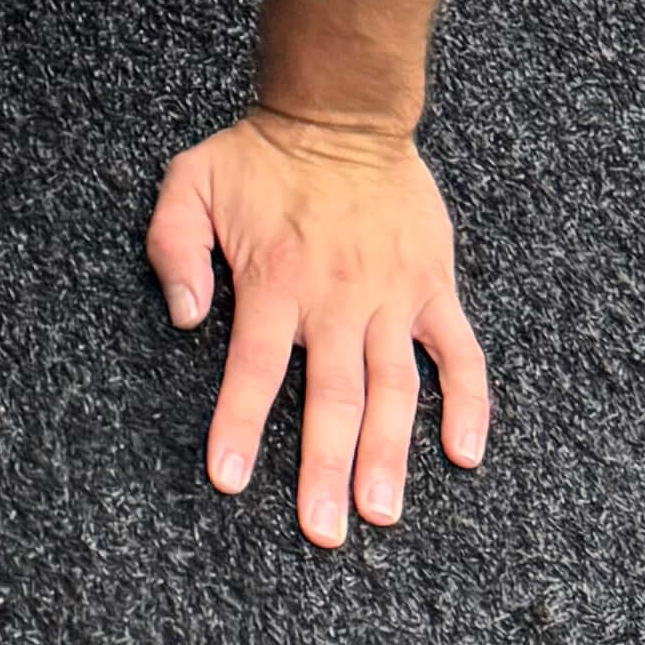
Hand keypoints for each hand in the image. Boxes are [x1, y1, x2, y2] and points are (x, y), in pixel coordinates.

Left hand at [145, 113, 489, 547]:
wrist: (342, 112)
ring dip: (391, 453)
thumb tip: (187, 319)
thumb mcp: (189, 183)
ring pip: (395, 388)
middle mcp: (335, 298)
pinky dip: (469, 403)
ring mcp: (391, 295)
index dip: (239, 425)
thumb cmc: (259, 156)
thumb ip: (175, 250)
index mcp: (275, 280)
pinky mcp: (433, 286)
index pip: (254, 368)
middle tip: (324, 531)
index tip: (230, 480)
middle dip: (326, 469)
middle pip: (332, 397)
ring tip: (384, 512)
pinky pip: (459, 353)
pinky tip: (464, 453)